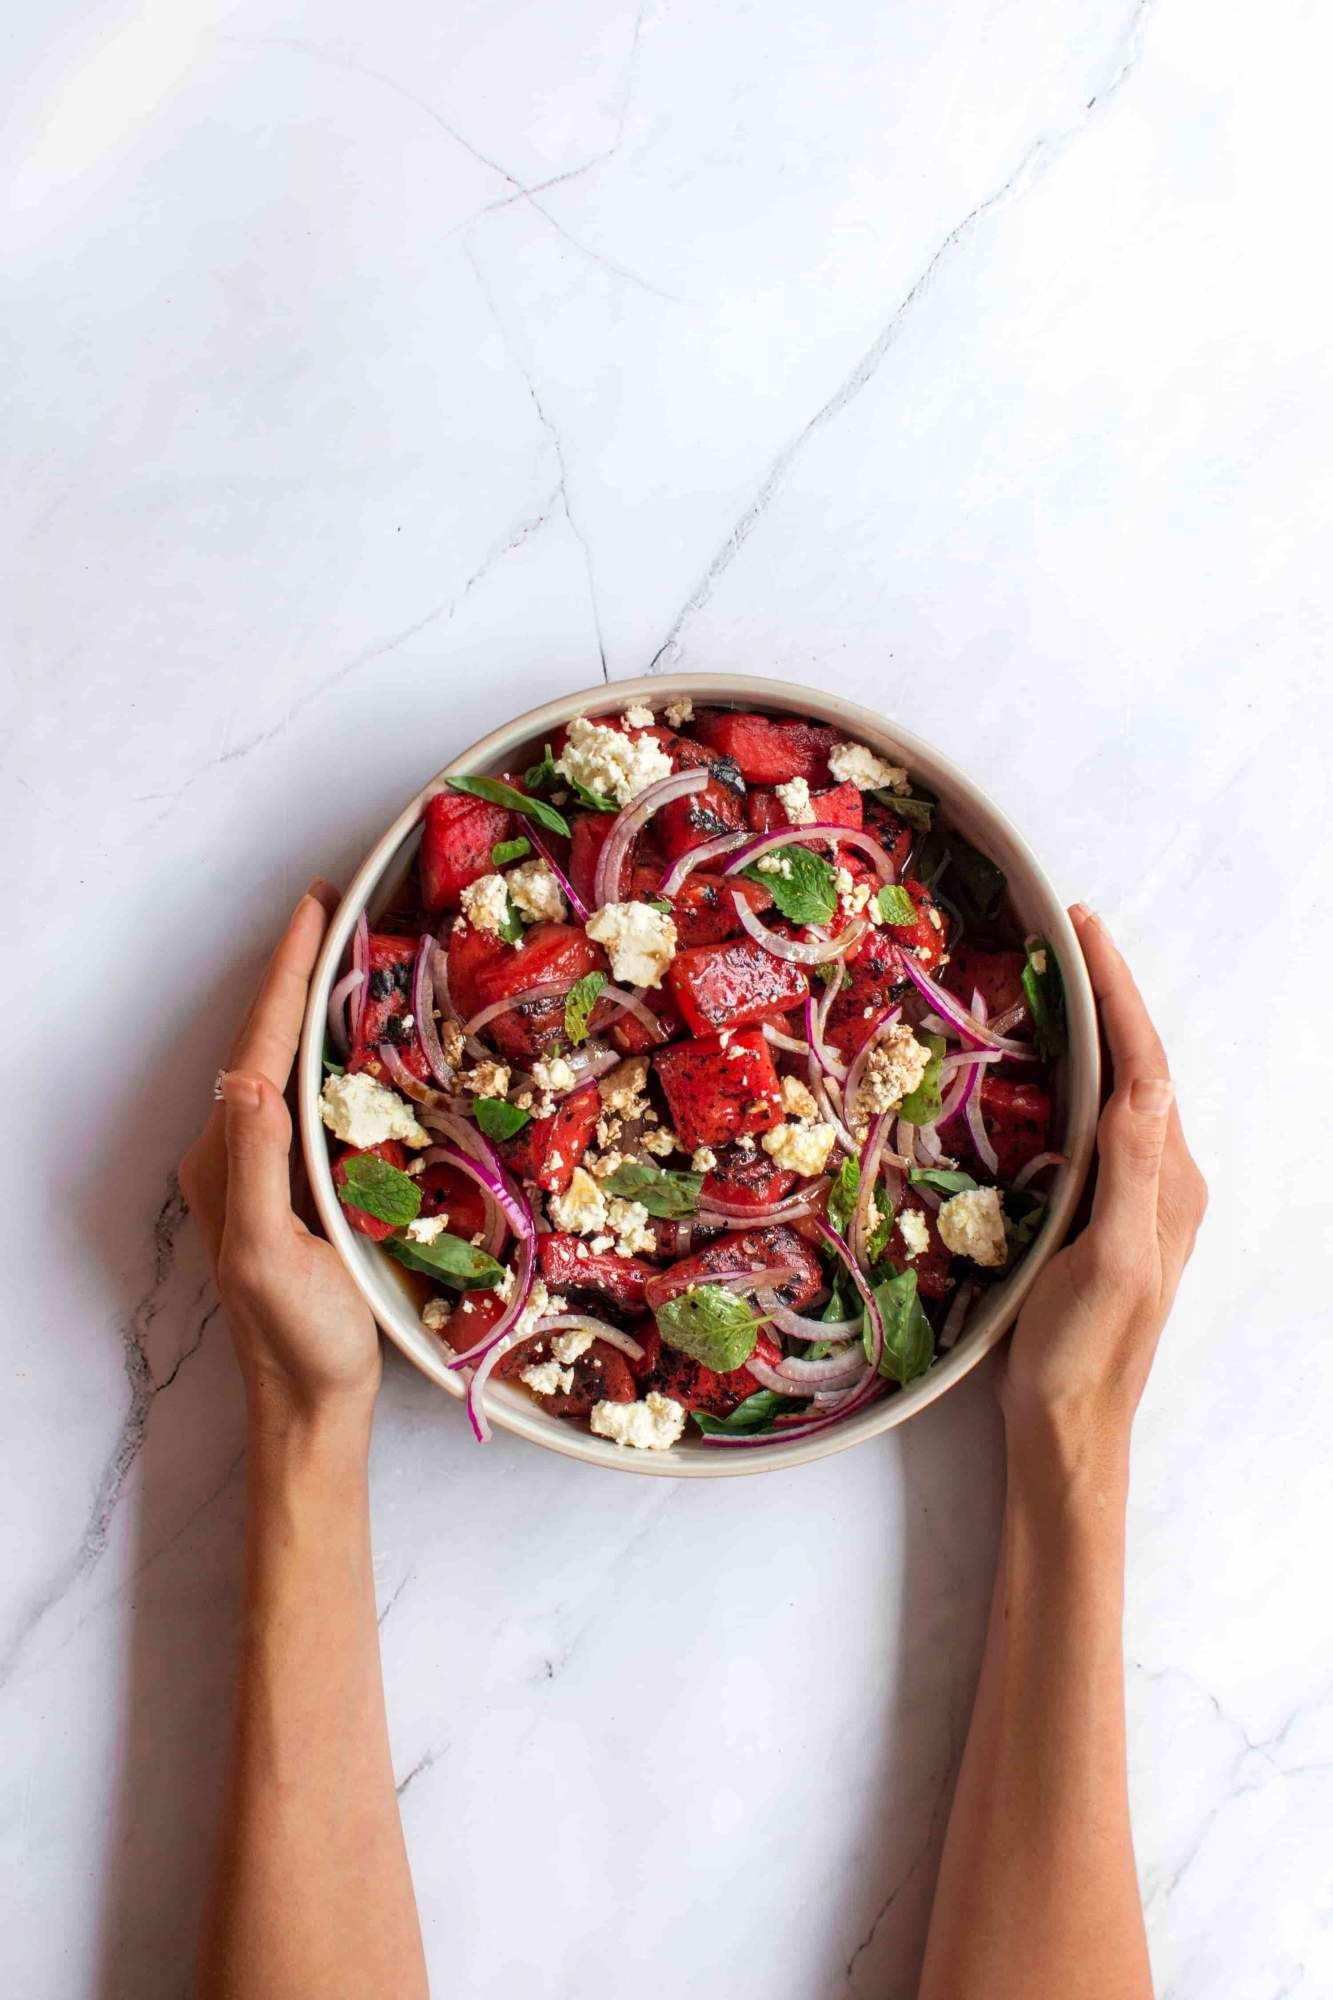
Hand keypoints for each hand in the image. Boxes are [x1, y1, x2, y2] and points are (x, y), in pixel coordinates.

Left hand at [179, 882, 381, 1422]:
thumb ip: (258, 1169)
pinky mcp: (296, 1188)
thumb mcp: (274, 1257)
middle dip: (296, 973)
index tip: (317, 910)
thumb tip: (252, 1081)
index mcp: (227, 1159)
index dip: (288, 975)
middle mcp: (236, 1153)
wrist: (312, 1406)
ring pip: (285, 1066)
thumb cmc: (299, 1341)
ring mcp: (264, 1171)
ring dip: (312, 1006)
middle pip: (265, 1042)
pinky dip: (329, 1052)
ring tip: (348, 954)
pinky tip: (361, 1040)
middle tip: (336, 911)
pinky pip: (308, 1099)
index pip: (258, 1047)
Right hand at [999, 905, 1207, 1475]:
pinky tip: (1036, 1068)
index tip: (1082, 928)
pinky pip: (1089, 1125)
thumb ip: (1133, 1170)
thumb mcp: (1117, 1260)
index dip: (1115, 992)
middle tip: (1060, 935)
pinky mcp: (1096, 1214)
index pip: (1144, 1064)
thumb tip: (1146, 1080)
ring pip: (1114, 1091)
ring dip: (1089, 1030)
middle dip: (1104, 995)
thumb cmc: (1086, 1353)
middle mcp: (1158, 1179)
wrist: (1068, 1426)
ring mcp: (1130, 1197)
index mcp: (1168, 1181)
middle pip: (1135, 1064)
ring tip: (1048, 980)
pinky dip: (1068, 1077)